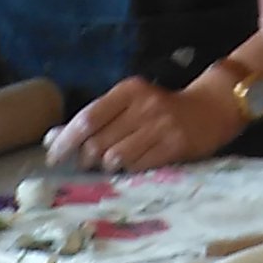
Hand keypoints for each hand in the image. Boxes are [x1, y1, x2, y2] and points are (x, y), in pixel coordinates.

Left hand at [50, 76, 240, 172]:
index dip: (65, 142)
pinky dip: (130, 171)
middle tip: (90, 162)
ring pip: (114, 158)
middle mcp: (144, 105)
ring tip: (117, 161)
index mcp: (128, 91)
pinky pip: (137, 168)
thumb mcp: (128, 106)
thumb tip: (52, 138)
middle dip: (87, 159)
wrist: (211, 109)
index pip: (87, 119)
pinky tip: (137, 163)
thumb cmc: (159, 112)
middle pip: (97, 143)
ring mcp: (160, 126)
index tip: (54, 158)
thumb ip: (94, 120)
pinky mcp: (174, 145)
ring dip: (109, 166)